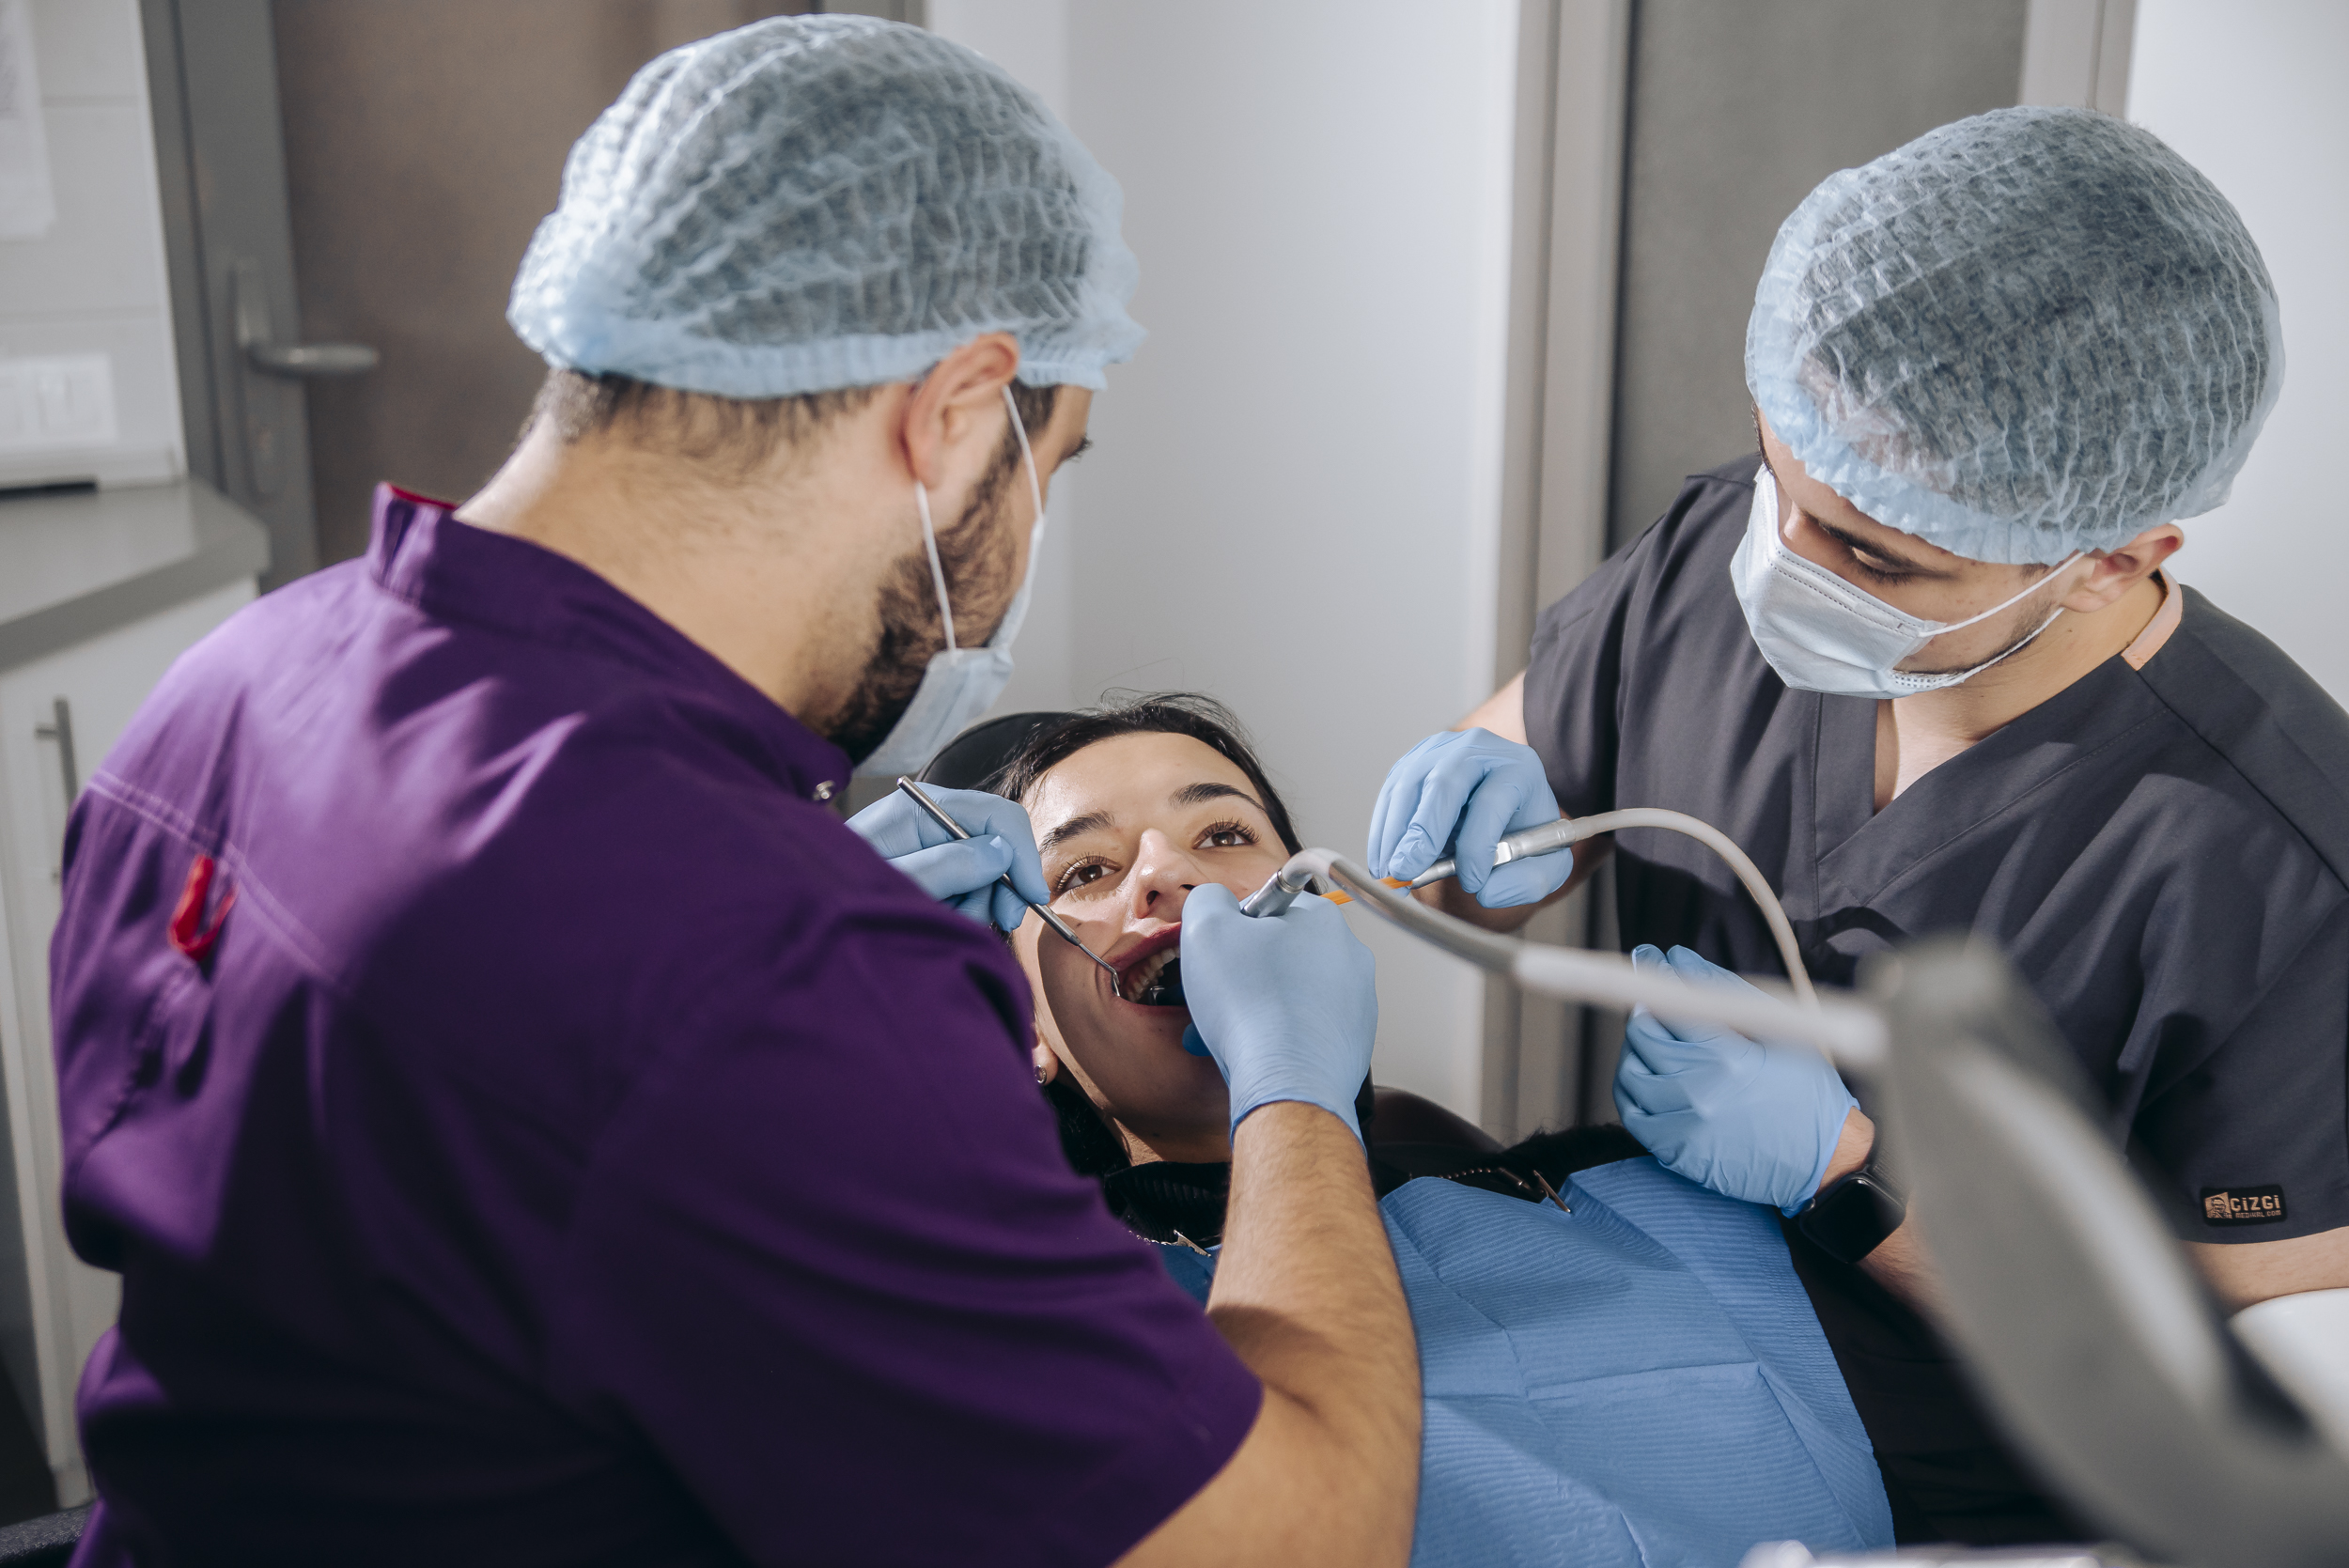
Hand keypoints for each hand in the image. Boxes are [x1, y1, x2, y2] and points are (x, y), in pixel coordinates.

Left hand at [844, 786, 1048, 930]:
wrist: (803, 915)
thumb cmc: (835, 895)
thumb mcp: (896, 882)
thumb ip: (948, 865)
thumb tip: (1000, 852)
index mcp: (919, 809)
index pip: (995, 814)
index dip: (1021, 853)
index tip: (1032, 896)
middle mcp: (929, 821)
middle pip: (996, 844)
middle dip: (1000, 885)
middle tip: (996, 920)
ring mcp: (929, 846)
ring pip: (985, 873)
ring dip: (979, 903)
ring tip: (949, 921)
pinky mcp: (928, 870)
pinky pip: (966, 888)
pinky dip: (964, 909)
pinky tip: (942, 919)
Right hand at [1174, 883, 1377, 1138]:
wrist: (1290, 1083)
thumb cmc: (1251, 1007)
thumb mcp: (1205, 929)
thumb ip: (1208, 900)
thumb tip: (1215, 902)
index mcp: (1321, 918)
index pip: (1267, 906)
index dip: (1233, 931)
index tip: (1220, 956)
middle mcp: (1350, 954)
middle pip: (1282, 951)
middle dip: (1248, 972)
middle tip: (1223, 995)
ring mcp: (1358, 999)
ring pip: (1295, 991)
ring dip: (1263, 1004)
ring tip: (1238, 1028)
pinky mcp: (1355, 1038)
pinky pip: (1309, 1026)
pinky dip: (1284, 1034)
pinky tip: (1263, 1049)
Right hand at [1367, 729, 1568, 907]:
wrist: (1503, 805)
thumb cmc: (1521, 832)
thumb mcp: (1545, 862)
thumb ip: (1527, 882)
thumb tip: (1486, 892)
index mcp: (1518, 768)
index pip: (1493, 802)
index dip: (1478, 844)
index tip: (1471, 883)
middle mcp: (1477, 749)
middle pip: (1445, 784)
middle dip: (1422, 833)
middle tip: (1408, 872)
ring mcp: (1439, 751)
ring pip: (1408, 787)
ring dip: (1394, 836)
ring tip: (1393, 875)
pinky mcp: (1411, 763)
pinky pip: (1389, 796)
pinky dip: (1382, 832)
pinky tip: (1384, 861)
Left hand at [1612, 944, 1856, 1212]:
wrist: (1825, 1160)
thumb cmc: (1807, 1094)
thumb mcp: (1779, 1032)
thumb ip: (1724, 991)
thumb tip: (1678, 959)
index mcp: (1729, 1056)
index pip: (1668, 1003)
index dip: (1653, 976)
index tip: (1648, 960)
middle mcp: (1701, 1090)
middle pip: (1643, 1035)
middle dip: (1645, 1013)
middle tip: (1657, 1008)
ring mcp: (1684, 1124)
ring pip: (1631, 1072)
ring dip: (1635, 1051)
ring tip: (1656, 1045)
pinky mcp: (1676, 1151)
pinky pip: (1632, 1113)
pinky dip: (1633, 1090)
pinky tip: (1651, 1080)